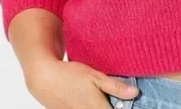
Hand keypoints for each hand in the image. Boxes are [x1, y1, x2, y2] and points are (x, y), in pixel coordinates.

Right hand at [24, 57, 139, 107]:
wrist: (44, 79)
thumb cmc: (71, 75)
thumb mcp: (96, 76)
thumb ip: (115, 87)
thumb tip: (135, 93)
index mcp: (98, 108)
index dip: (125, 108)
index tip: (130, 103)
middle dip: (114, 106)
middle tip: (117, 99)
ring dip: (102, 105)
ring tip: (104, 98)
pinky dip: (91, 106)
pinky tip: (92, 99)